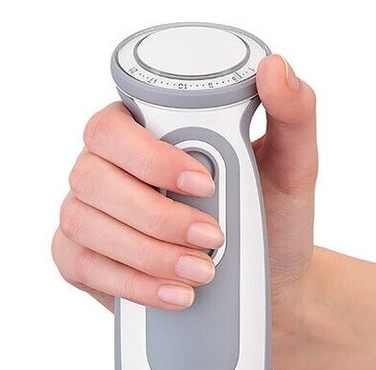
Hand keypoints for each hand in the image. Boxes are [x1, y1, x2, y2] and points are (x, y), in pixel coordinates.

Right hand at [51, 55, 316, 323]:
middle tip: (212, 238)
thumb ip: (292, 115)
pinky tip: (174, 294)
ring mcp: (89, 215)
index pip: (115, 127)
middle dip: (155, 215)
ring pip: (85, 224)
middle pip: (93, 177)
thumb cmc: (275, 222)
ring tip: (202, 272)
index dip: (150, 156)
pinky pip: (83, 266)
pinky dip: (132, 285)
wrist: (273, 285)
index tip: (203, 184)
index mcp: (143, 132)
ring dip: (146, 254)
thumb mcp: (292, 169)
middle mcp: (106, 169)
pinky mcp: (84, 260)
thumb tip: (275, 68)